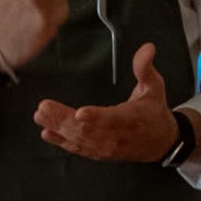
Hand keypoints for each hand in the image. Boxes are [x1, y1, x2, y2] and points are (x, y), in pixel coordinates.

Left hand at [34, 42, 178, 161]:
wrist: (160, 142)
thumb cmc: (154, 111)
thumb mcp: (155, 87)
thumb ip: (145, 68)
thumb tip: (148, 47)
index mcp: (131, 118)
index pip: (112, 119)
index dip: (96, 117)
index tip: (80, 113)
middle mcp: (117, 136)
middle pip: (88, 130)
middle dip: (63, 119)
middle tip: (44, 107)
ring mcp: (107, 147)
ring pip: (80, 140)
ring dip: (58, 128)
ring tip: (40, 116)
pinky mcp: (100, 153)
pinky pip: (79, 149)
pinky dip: (62, 142)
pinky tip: (47, 133)